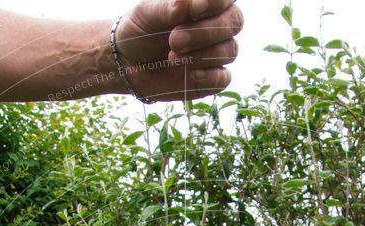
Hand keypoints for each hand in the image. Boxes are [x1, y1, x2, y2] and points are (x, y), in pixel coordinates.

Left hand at [115, 0, 242, 100]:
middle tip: (174, 40)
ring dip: (202, 55)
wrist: (129, 63)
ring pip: (230, 50)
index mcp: (205, 2)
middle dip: (206, 31)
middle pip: (235, 21)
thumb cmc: (141, 30)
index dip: (216, 1)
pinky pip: (224, 78)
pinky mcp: (212, 79)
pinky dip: (210, 76)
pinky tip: (192, 74)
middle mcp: (216, 25)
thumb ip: (168, 7)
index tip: (194, 9)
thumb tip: (187, 3)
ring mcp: (216, 53)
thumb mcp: (147, 13)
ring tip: (172, 57)